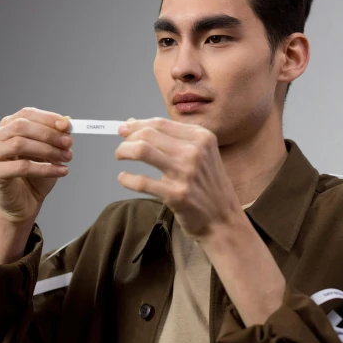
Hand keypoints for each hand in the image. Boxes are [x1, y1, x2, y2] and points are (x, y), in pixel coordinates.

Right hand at [0, 107, 73, 222]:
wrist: (26, 202)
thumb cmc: (35, 175)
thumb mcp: (50, 152)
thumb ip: (55, 136)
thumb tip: (67, 121)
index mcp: (7, 126)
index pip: (27, 114)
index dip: (48, 118)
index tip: (67, 126)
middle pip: (21, 127)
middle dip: (49, 134)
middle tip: (68, 143)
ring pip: (19, 144)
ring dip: (48, 150)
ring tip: (66, 158)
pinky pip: (21, 167)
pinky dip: (45, 168)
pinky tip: (61, 171)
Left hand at [115, 118, 241, 238]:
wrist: (222, 219)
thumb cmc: (207, 185)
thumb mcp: (200, 154)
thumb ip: (171, 139)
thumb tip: (132, 124)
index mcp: (201, 137)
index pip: (160, 123)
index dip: (137, 124)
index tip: (124, 129)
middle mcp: (195, 151)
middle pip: (149, 134)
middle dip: (128, 138)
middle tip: (122, 147)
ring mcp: (186, 173)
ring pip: (142, 150)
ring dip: (124, 151)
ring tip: (120, 157)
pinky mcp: (177, 194)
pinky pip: (141, 181)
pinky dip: (126, 178)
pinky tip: (124, 178)